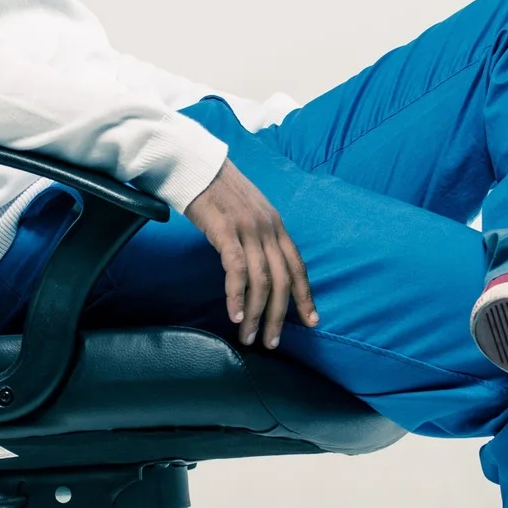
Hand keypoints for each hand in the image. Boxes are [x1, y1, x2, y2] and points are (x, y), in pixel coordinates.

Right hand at [182, 161, 318, 348]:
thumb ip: (259, 235)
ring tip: (250, 337)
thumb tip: (261, 263)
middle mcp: (268, 228)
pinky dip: (237, 295)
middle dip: (280, 315)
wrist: (195, 165)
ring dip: (257, 314)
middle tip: (273, 342)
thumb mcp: (250, 212)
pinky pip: (237, 270)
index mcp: (276, 225)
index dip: (305, 295)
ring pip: (262, 281)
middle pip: (283, 280)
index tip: (312, 321)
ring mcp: (248, 229)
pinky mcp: (225, 231)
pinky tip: (235, 314)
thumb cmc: (218, 191)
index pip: (298, 266)